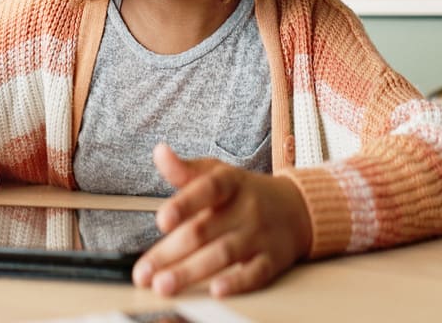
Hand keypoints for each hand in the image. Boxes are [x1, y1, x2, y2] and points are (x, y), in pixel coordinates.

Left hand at [132, 143, 311, 297]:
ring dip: (191, 272)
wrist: (296, 208)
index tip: (162, 220)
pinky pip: (255, 273)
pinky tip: (216, 290)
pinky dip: (237, 283)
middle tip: (145, 273)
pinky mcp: (272, 259)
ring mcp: (259, 235)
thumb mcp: (217, 172)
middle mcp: (245, 208)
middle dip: (171, 253)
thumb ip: (185, 169)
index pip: (206, 190)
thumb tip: (159, 152)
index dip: (184, 204)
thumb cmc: (244, 192)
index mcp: (229, 183)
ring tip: (165, 285)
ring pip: (223, 254)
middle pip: (204, 231)